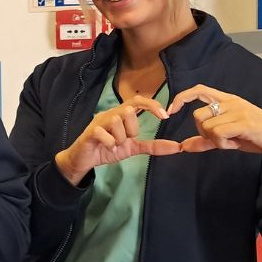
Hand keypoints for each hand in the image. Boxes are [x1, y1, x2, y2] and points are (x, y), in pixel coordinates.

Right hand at [56, 96, 180, 184]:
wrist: (84, 160)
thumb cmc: (107, 149)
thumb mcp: (133, 148)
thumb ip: (153, 146)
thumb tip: (177, 147)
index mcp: (121, 115)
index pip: (138, 100)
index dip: (152, 105)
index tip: (165, 116)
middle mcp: (110, 114)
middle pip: (129, 110)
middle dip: (132, 129)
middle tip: (126, 140)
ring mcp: (99, 121)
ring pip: (117, 121)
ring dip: (120, 138)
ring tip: (114, 145)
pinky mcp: (90, 131)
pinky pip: (105, 133)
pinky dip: (110, 143)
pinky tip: (107, 148)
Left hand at [168, 84, 261, 159]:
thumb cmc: (257, 138)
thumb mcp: (229, 138)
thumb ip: (206, 140)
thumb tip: (183, 147)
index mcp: (228, 100)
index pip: (199, 90)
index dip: (181, 98)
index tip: (170, 111)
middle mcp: (232, 102)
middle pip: (197, 114)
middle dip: (202, 132)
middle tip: (221, 140)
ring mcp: (239, 111)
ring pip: (207, 126)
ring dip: (215, 140)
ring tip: (232, 141)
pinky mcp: (245, 122)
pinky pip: (217, 133)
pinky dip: (222, 144)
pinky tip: (235, 144)